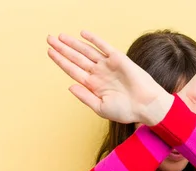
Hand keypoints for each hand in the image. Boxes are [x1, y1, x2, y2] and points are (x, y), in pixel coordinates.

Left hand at [47, 32, 172, 124]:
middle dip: (62, 48)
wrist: (146, 106)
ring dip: (74, 43)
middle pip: (76, 58)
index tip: (49, 52)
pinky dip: (94, 39)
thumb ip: (85, 97)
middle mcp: (99, 73)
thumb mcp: (101, 108)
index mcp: (93, 85)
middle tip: (49, 38)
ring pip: (87, 51)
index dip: (60, 61)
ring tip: (60, 36)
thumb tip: (69, 86)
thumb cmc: (126, 111)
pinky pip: (104, 46)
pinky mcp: (118, 58)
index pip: (73, 70)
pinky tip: (82, 34)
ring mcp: (108, 65)